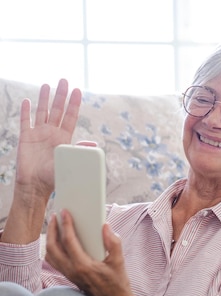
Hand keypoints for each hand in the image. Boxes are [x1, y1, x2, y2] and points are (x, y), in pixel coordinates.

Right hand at [16, 79, 80, 197]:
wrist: (35, 186)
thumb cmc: (54, 178)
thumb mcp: (69, 164)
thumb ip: (79, 152)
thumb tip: (92, 144)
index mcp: (64, 138)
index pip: (70, 116)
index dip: (74, 103)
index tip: (77, 90)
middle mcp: (52, 133)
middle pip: (57, 110)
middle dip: (61, 95)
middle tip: (64, 80)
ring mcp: (38, 134)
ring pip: (42, 112)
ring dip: (44, 98)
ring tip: (47, 85)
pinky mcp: (25, 138)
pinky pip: (25, 122)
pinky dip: (26, 111)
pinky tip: (28, 101)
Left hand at [45, 209, 157, 295]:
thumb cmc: (118, 284)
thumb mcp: (119, 261)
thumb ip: (113, 242)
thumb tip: (105, 226)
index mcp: (84, 266)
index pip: (69, 241)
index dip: (66, 225)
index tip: (65, 212)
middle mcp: (72, 271)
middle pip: (53, 247)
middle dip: (52, 229)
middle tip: (56, 216)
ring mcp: (69, 275)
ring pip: (51, 255)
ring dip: (50, 239)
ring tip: (55, 227)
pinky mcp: (70, 277)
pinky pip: (55, 261)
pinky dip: (53, 250)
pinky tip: (59, 243)